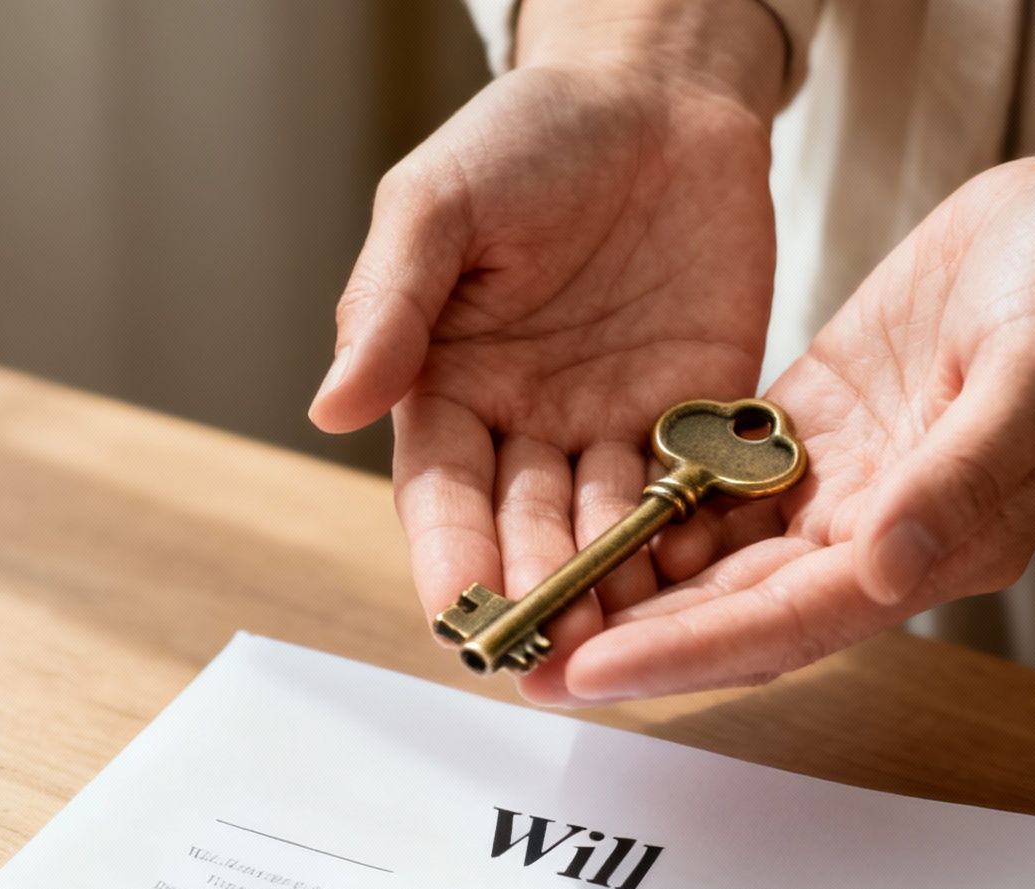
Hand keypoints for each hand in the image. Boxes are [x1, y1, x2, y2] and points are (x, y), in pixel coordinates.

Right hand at [309, 1, 785, 704]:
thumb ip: (391, 304)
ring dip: (614, 584)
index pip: (442, 492)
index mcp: (450, 384)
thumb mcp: (438, 204)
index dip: (450, 554)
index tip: (458, 613)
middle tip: (549, 649)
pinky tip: (700, 581)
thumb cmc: (529, 134)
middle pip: (526, 526)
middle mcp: (530, 422)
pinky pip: (696, 487)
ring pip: (611, 524)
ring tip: (624, 641)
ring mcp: (616, 422)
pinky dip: (694, 535)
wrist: (656, 93)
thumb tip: (332, 406)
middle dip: (536, 590)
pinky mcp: (702, 410)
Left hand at [560, 53, 1034, 699]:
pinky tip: (587, 505)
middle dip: (631, 636)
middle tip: (523, 659)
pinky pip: (726, 476)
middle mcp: (880, 530)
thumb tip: (884, 563)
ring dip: (632, 578)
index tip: (592, 671)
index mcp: (934, 545)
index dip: (685, 651)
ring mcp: (846, 479)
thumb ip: (960, 480)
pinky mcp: (820, 422)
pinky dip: (662, 497)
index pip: (786, 621)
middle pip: (734, 606)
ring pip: (719, 551)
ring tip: (533, 597)